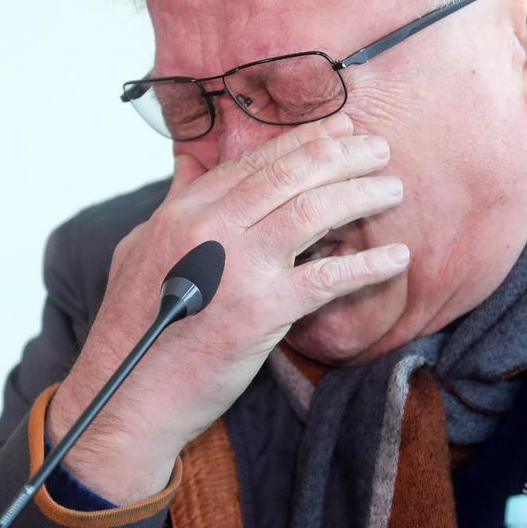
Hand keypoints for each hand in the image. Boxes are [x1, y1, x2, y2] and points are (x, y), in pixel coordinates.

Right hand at [44, 112, 406, 502]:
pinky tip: (397, 257)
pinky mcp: (262, 311)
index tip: (342, 129)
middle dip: (343, 156)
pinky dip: (368, 265)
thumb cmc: (138, 328)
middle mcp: (212, 228)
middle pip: (292, 175)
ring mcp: (238, 268)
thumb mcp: (141, 247)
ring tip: (393, 190)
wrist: (129, 398)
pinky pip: (328, 277)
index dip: (306, 141)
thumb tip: (189, 159)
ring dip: (361, 196)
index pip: (257, 161)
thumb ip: (175, 201)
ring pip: (314, 212)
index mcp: (186, 210)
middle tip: (380, 148)